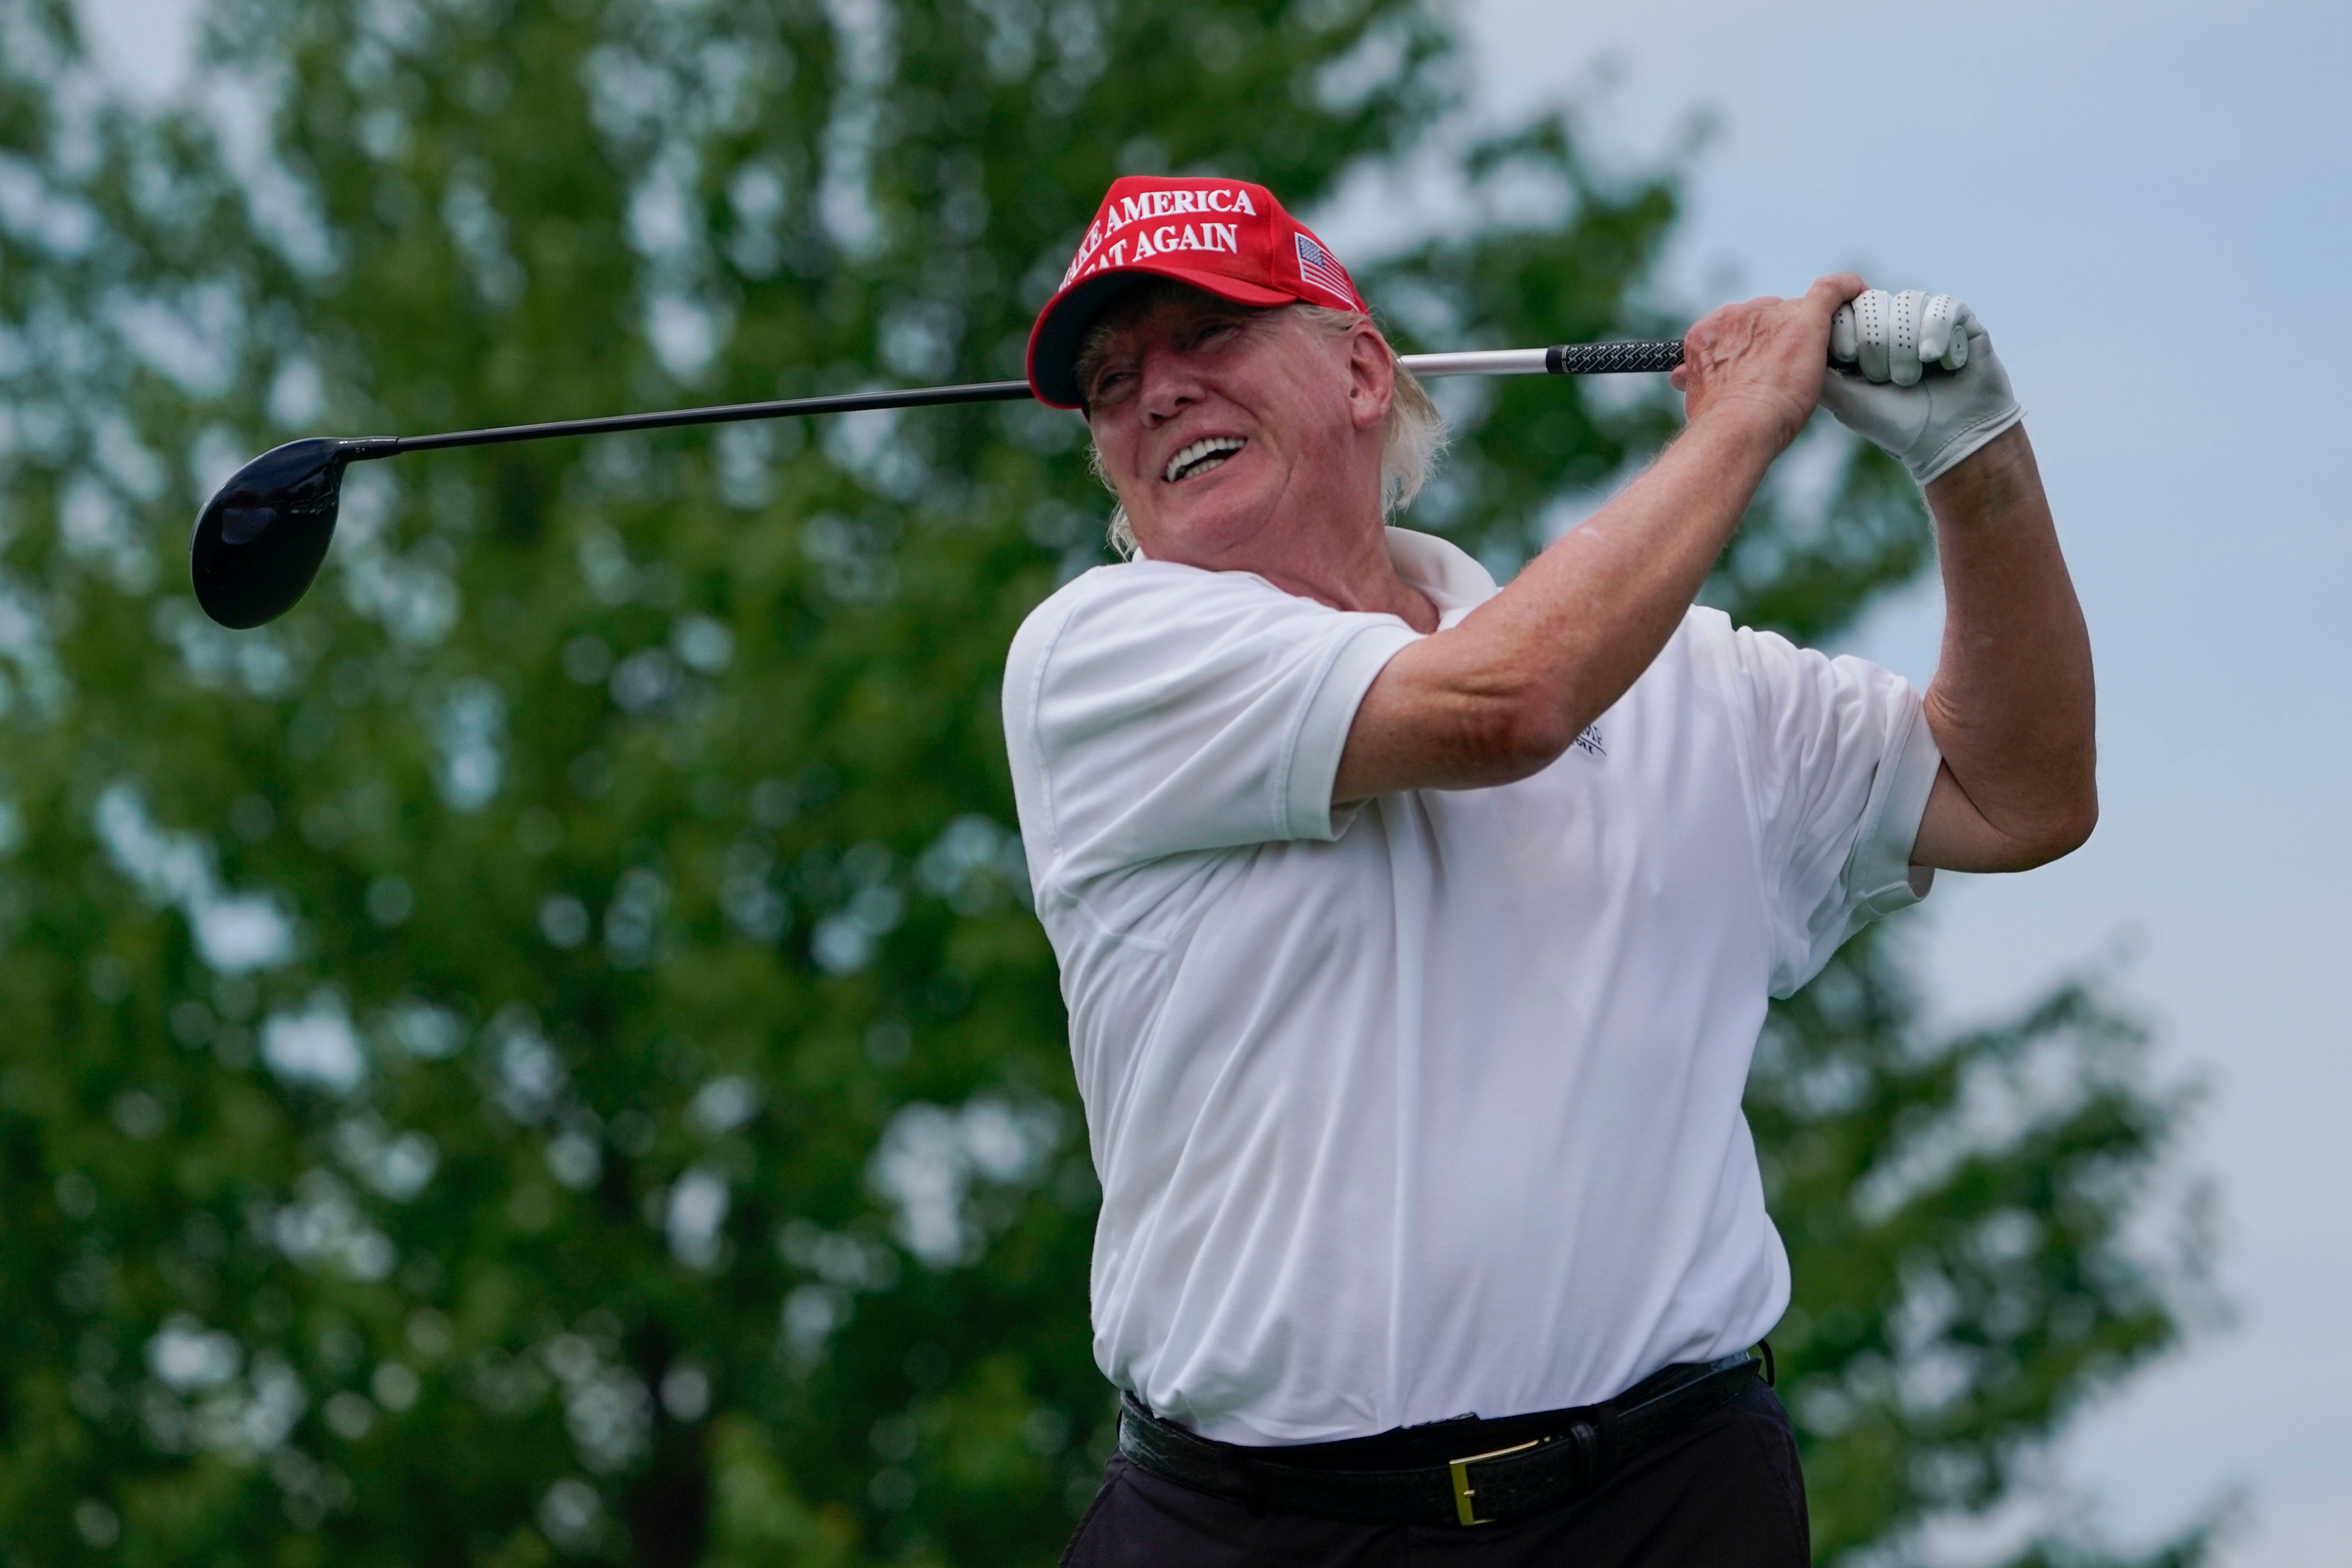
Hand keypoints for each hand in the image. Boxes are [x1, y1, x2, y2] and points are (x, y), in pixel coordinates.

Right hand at [1671, 274, 1863, 451]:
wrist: (1737, 426)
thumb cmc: (1717, 422)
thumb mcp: (1696, 395)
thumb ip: (1695, 378)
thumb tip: (1680, 377)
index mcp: (1708, 333)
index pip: (1737, 326)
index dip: (1752, 344)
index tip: (1759, 363)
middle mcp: (1736, 316)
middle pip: (1768, 315)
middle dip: (1778, 336)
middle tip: (1786, 369)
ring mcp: (1772, 315)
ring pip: (1797, 311)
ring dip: (1805, 330)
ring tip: (1814, 358)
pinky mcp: (1806, 318)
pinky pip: (1831, 291)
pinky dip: (1846, 290)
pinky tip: (1857, 293)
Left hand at [1821, 289, 2024, 483]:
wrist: (1948, 443)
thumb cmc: (1893, 425)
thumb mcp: (1844, 397)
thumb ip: (1819, 367)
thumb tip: (1792, 336)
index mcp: (1864, 338)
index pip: (1846, 307)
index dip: (1846, 327)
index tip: (1847, 359)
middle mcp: (1895, 325)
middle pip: (1875, 301)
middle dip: (1876, 342)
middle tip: (1884, 378)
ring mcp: (1928, 321)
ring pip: (1908, 303)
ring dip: (1905, 345)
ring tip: (1910, 378)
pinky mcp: (1962, 322)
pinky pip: (1945, 307)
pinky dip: (1938, 335)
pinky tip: (1941, 363)